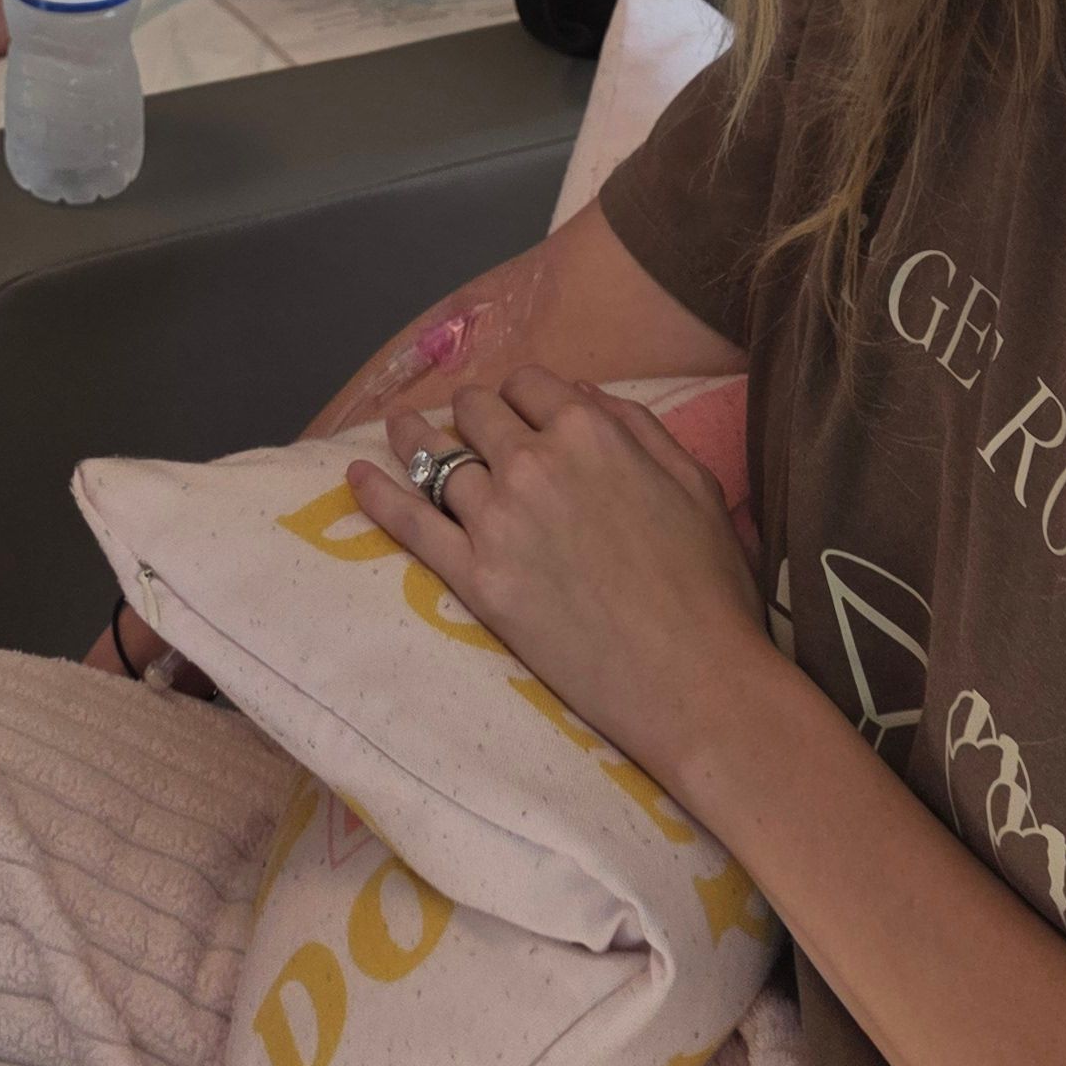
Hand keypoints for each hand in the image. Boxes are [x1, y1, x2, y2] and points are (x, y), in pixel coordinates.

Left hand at [349, 371, 772, 809]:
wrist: (694, 682)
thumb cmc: (709, 586)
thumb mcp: (693, 482)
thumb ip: (636, 426)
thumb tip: (581, 391)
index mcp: (590, 432)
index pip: (529, 383)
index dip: (522, 395)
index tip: (519, 412)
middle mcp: (533, 462)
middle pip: (477, 411)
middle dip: (474, 413)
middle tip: (471, 428)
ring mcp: (497, 520)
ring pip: (437, 456)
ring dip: (416, 436)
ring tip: (399, 427)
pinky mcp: (475, 578)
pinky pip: (411, 523)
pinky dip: (377, 494)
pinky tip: (356, 476)